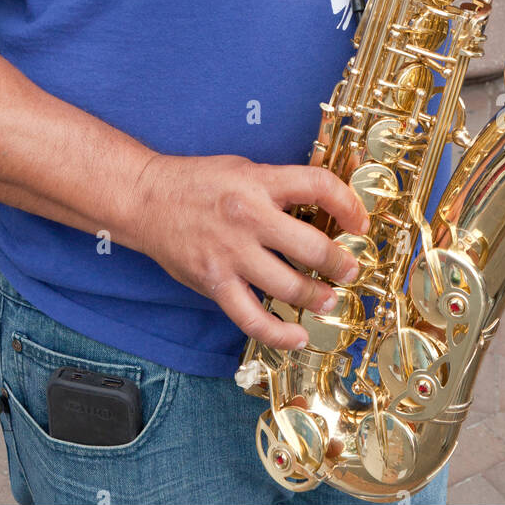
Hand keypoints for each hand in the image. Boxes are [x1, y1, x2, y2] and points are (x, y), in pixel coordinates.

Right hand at [132, 153, 368, 349]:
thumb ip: (278, 186)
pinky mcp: (214, 283)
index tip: (359, 221)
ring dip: (318, 298)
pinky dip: (279, 334)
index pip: (319, 186)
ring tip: (329, 300)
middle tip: (350, 270)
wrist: (145, 198)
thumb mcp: (244, 168)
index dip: (349, 204)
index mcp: (259, 182)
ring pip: (289, 287)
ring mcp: (230, 254)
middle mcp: (248, 217)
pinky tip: (297, 336)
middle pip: (311, 247)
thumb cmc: (196, 182)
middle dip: (340, 263)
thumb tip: (322, 207)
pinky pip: (252, 318)